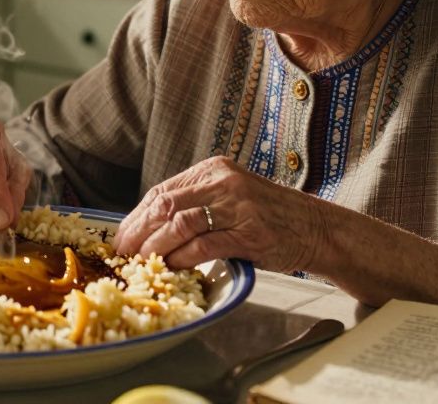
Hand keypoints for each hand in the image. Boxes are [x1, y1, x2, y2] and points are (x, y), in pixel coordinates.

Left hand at [114, 156, 324, 270]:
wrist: (316, 227)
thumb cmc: (269, 216)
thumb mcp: (230, 197)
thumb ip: (196, 204)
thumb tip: (150, 229)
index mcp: (213, 169)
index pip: (162, 191)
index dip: (136, 217)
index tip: (121, 237)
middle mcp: (224, 182)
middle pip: (165, 204)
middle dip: (138, 232)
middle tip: (123, 254)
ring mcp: (238, 205)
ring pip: (181, 223)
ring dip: (156, 246)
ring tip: (143, 263)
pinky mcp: (250, 232)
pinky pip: (205, 245)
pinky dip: (184, 258)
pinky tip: (173, 267)